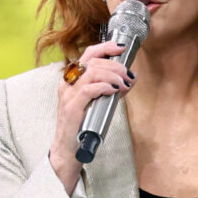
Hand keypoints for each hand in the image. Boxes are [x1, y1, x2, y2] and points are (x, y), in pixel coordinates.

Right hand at [49, 40, 135, 193]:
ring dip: (113, 75)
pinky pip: (88, 90)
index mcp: (72, 80)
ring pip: (91, 73)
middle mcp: (68, 84)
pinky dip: (104, 87)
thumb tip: (129, 79)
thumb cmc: (83, 126)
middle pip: (92, 62)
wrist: (68, 150)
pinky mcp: (72, 108)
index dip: (105, 47)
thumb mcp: (98, 103)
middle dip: (115, 65)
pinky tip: (115, 90)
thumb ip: (110, 89)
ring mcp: (68, 96)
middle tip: (128, 75)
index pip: (87, 55)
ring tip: (124, 84)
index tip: (120, 47)